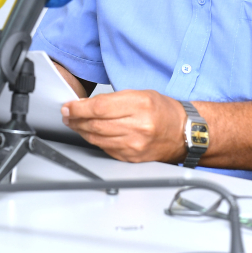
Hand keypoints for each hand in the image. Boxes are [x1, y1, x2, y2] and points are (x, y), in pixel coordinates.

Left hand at [61, 90, 187, 162]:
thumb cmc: (164, 111)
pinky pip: (105, 149)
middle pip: (95, 124)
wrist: (184, 133)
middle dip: (76, 119)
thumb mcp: (141, 94)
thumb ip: (114, 99)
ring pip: (97, 138)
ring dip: (81, 131)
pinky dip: (94, 141)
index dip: (78, 108)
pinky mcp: (132, 157)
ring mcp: (135, 145)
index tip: (67, 107)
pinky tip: (90, 134)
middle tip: (67, 115)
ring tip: (74, 124)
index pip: (99, 107)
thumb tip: (86, 105)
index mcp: (140, 105)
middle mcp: (138, 126)